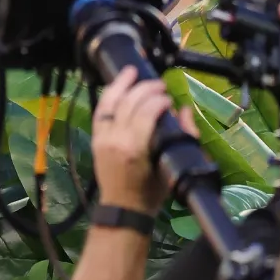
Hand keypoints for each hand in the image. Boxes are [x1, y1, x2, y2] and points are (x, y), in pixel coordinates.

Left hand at [89, 65, 189, 212]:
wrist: (123, 208)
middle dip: (144, 89)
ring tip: (133, 71)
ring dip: (121, 84)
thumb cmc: (151, 191)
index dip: (158, 100)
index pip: (146, 112)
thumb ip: (182, 137)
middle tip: (158, 84)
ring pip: (109, 103)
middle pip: (128, 104)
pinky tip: (117, 86)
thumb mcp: (171, 166)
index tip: (169, 98)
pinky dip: (108, 96)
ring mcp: (102, 138)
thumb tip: (184, 110)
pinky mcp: (95, 138)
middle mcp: (115, 140)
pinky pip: (100, 111)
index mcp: (135, 148)